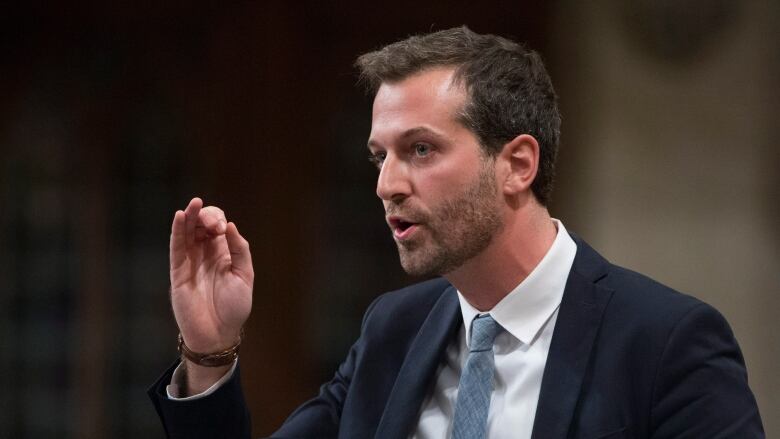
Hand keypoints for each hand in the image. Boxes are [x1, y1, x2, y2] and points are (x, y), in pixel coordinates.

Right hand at [169, 197, 253, 353]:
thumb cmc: (234, 308)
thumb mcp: (245, 276)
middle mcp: (205, 254)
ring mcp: (190, 262)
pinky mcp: (178, 272)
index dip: (219, 221)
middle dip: (206, 217)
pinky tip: (181, 216)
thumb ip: (239, 251)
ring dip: (190, 216)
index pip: (217, 226)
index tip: (223, 230)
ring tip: (194, 204)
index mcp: (223, 254)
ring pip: (187, 232)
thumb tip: (230, 226)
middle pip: (201, 225)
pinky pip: (176, 248)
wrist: (218, 334)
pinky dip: (177, 231)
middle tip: (214, 224)